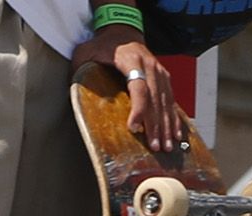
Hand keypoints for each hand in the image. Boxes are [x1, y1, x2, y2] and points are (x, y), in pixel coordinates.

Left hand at [72, 27, 182, 152]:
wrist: (122, 31)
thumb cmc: (103, 45)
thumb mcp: (87, 53)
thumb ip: (82, 70)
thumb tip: (75, 95)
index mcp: (131, 59)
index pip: (138, 87)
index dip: (138, 109)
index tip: (134, 127)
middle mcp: (149, 65)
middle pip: (155, 99)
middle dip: (155, 125)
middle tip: (155, 146)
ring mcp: (159, 71)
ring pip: (165, 102)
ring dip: (167, 126)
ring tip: (167, 146)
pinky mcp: (164, 78)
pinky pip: (171, 100)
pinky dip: (174, 118)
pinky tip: (176, 133)